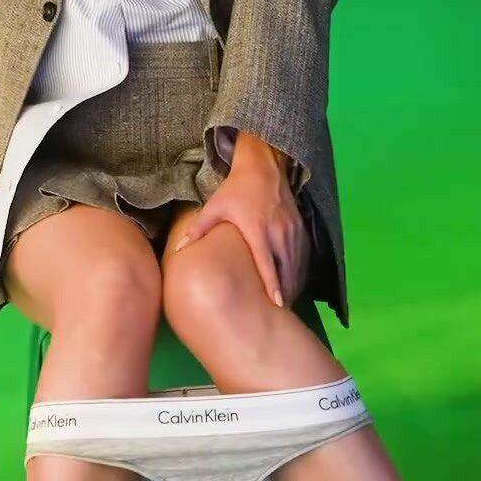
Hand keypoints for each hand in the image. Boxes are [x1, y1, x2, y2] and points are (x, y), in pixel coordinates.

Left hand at [172, 146, 310, 308]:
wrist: (263, 166)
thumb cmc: (236, 189)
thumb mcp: (214, 207)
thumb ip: (197, 229)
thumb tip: (177, 249)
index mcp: (257, 230)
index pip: (268, 264)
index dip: (273, 285)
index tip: (277, 305)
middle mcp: (278, 233)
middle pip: (286, 270)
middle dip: (284, 293)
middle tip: (279, 313)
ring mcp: (292, 231)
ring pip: (296, 265)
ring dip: (293, 285)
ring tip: (286, 304)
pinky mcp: (300, 228)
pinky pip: (303, 256)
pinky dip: (299, 272)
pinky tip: (293, 284)